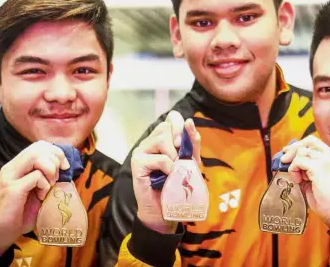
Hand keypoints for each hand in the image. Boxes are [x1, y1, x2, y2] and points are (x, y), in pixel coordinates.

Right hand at [0, 141, 69, 255]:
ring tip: (49, 185)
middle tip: (56, 178)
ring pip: (36, 157)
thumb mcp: (39, 190)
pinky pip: (36, 176)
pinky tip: (42, 196)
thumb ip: (47, 176)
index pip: (39, 145)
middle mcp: (11, 167)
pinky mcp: (12, 189)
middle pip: (38, 147)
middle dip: (55, 160)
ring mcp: (10, 176)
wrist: (3, 233)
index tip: (65, 167)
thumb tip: (67, 167)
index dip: (56, 152)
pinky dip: (45, 185)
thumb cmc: (22, 213)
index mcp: (17, 166)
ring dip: (50, 170)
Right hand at [131, 110, 200, 233]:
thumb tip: (189, 122)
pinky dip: (169, 168)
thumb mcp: (190, 161)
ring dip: (174, 155)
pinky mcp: (137, 163)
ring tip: (174, 170)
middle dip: (179, 142)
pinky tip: (168, 177)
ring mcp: (141, 151)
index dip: (178, 124)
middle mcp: (150, 141)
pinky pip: (159, 158)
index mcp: (162, 138)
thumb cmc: (177, 185)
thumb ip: (192, 143)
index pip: (171, 118)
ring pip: (162, 139)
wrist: (165, 210)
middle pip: (166, 127)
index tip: (183, 142)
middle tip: (181, 159)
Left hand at [281, 135, 329, 225]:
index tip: (289, 152)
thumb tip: (289, 158)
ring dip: (295, 164)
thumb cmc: (327, 201)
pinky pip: (299, 161)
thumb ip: (306, 167)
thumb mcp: (315, 178)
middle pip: (308, 142)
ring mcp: (327, 160)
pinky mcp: (319, 167)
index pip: (315, 142)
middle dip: (293, 149)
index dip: (300, 145)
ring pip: (302, 152)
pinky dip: (294, 170)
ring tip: (299, 178)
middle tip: (284, 160)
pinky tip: (299, 181)